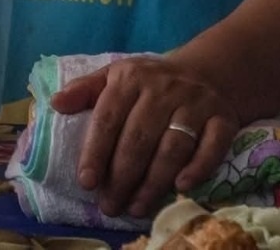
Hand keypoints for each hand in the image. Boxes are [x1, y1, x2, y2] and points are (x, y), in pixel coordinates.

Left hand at [51, 55, 240, 217]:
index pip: (109, 118)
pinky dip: (198, 168)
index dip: (96, 152)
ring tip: (137, 207)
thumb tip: (56, 104)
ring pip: (173, 147)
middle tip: (110, 205)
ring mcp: (196, 103)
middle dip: (122, 177)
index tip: (87, 182)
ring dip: (154, 182)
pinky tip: (181, 187)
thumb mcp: (114, 76)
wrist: (206, 72)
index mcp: (131, 77)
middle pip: (139, 138)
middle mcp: (164, 88)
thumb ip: (84, 91)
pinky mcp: (223, 118)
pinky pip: (213, 146)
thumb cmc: (150, 82)